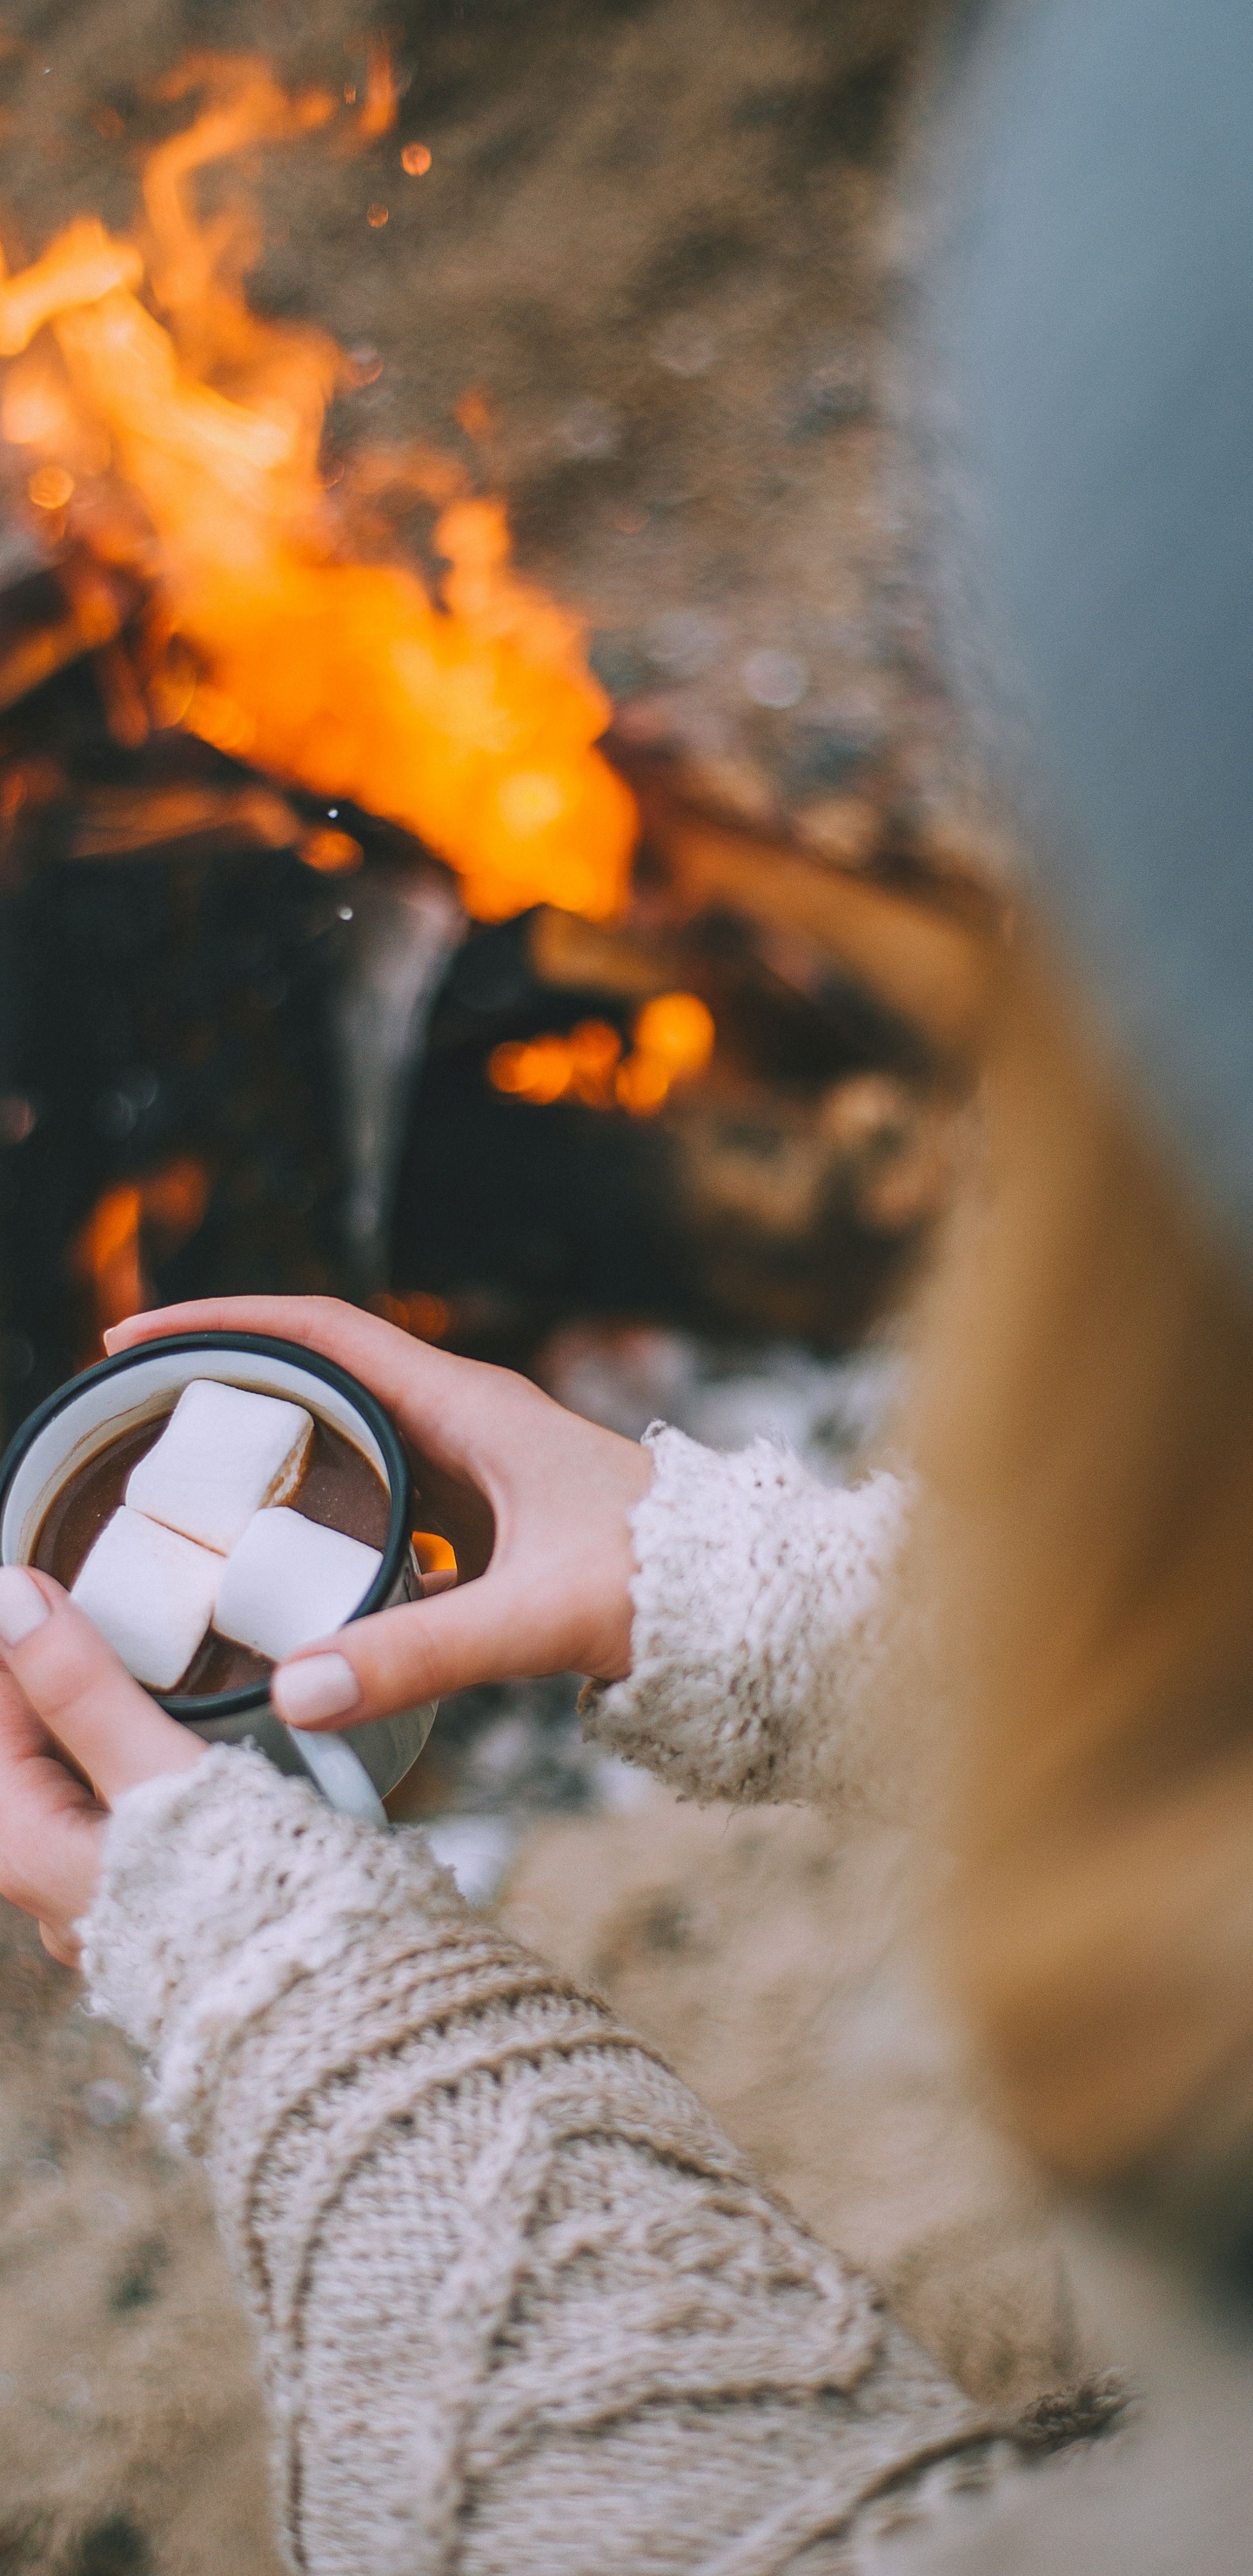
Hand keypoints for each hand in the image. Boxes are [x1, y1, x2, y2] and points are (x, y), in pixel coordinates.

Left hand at [0, 1566, 202, 1965]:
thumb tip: (13, 1599)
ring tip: (122, 1656)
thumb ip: (82, 1687)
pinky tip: (160, 1734)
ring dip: (81, 1718)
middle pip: (18, 1754)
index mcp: (25, 1849)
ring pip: (61, 1784)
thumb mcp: (159, 1776)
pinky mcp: (148, 1903)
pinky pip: (105, 1812)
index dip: (14, 1640)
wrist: (323, 2003)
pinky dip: (117, 1757)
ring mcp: (96, 1899)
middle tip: (74, 1606)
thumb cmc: (242, 1897)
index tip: (38, 1577)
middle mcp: (45, 1884)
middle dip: (41, 1680)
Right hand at [106, 1297, 653, 1733]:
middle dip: (225, 1378)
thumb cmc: (669, 1586)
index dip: (221, 1322)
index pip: (319, 1330)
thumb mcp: (536, 1618)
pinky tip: (280, 1560)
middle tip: (133, 1413)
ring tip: (181, 1477)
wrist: (754, 1603)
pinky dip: (319, 1505)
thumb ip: (421, 1653)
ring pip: (347, 1432)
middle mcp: (464, 1418)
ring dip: (271, 1442)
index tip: (134, 1332)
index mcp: (468, 1405)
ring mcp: (473, 1465)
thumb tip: (296, 1691)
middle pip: (318, 1371)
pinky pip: (378, 1487)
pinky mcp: (483, 1515)